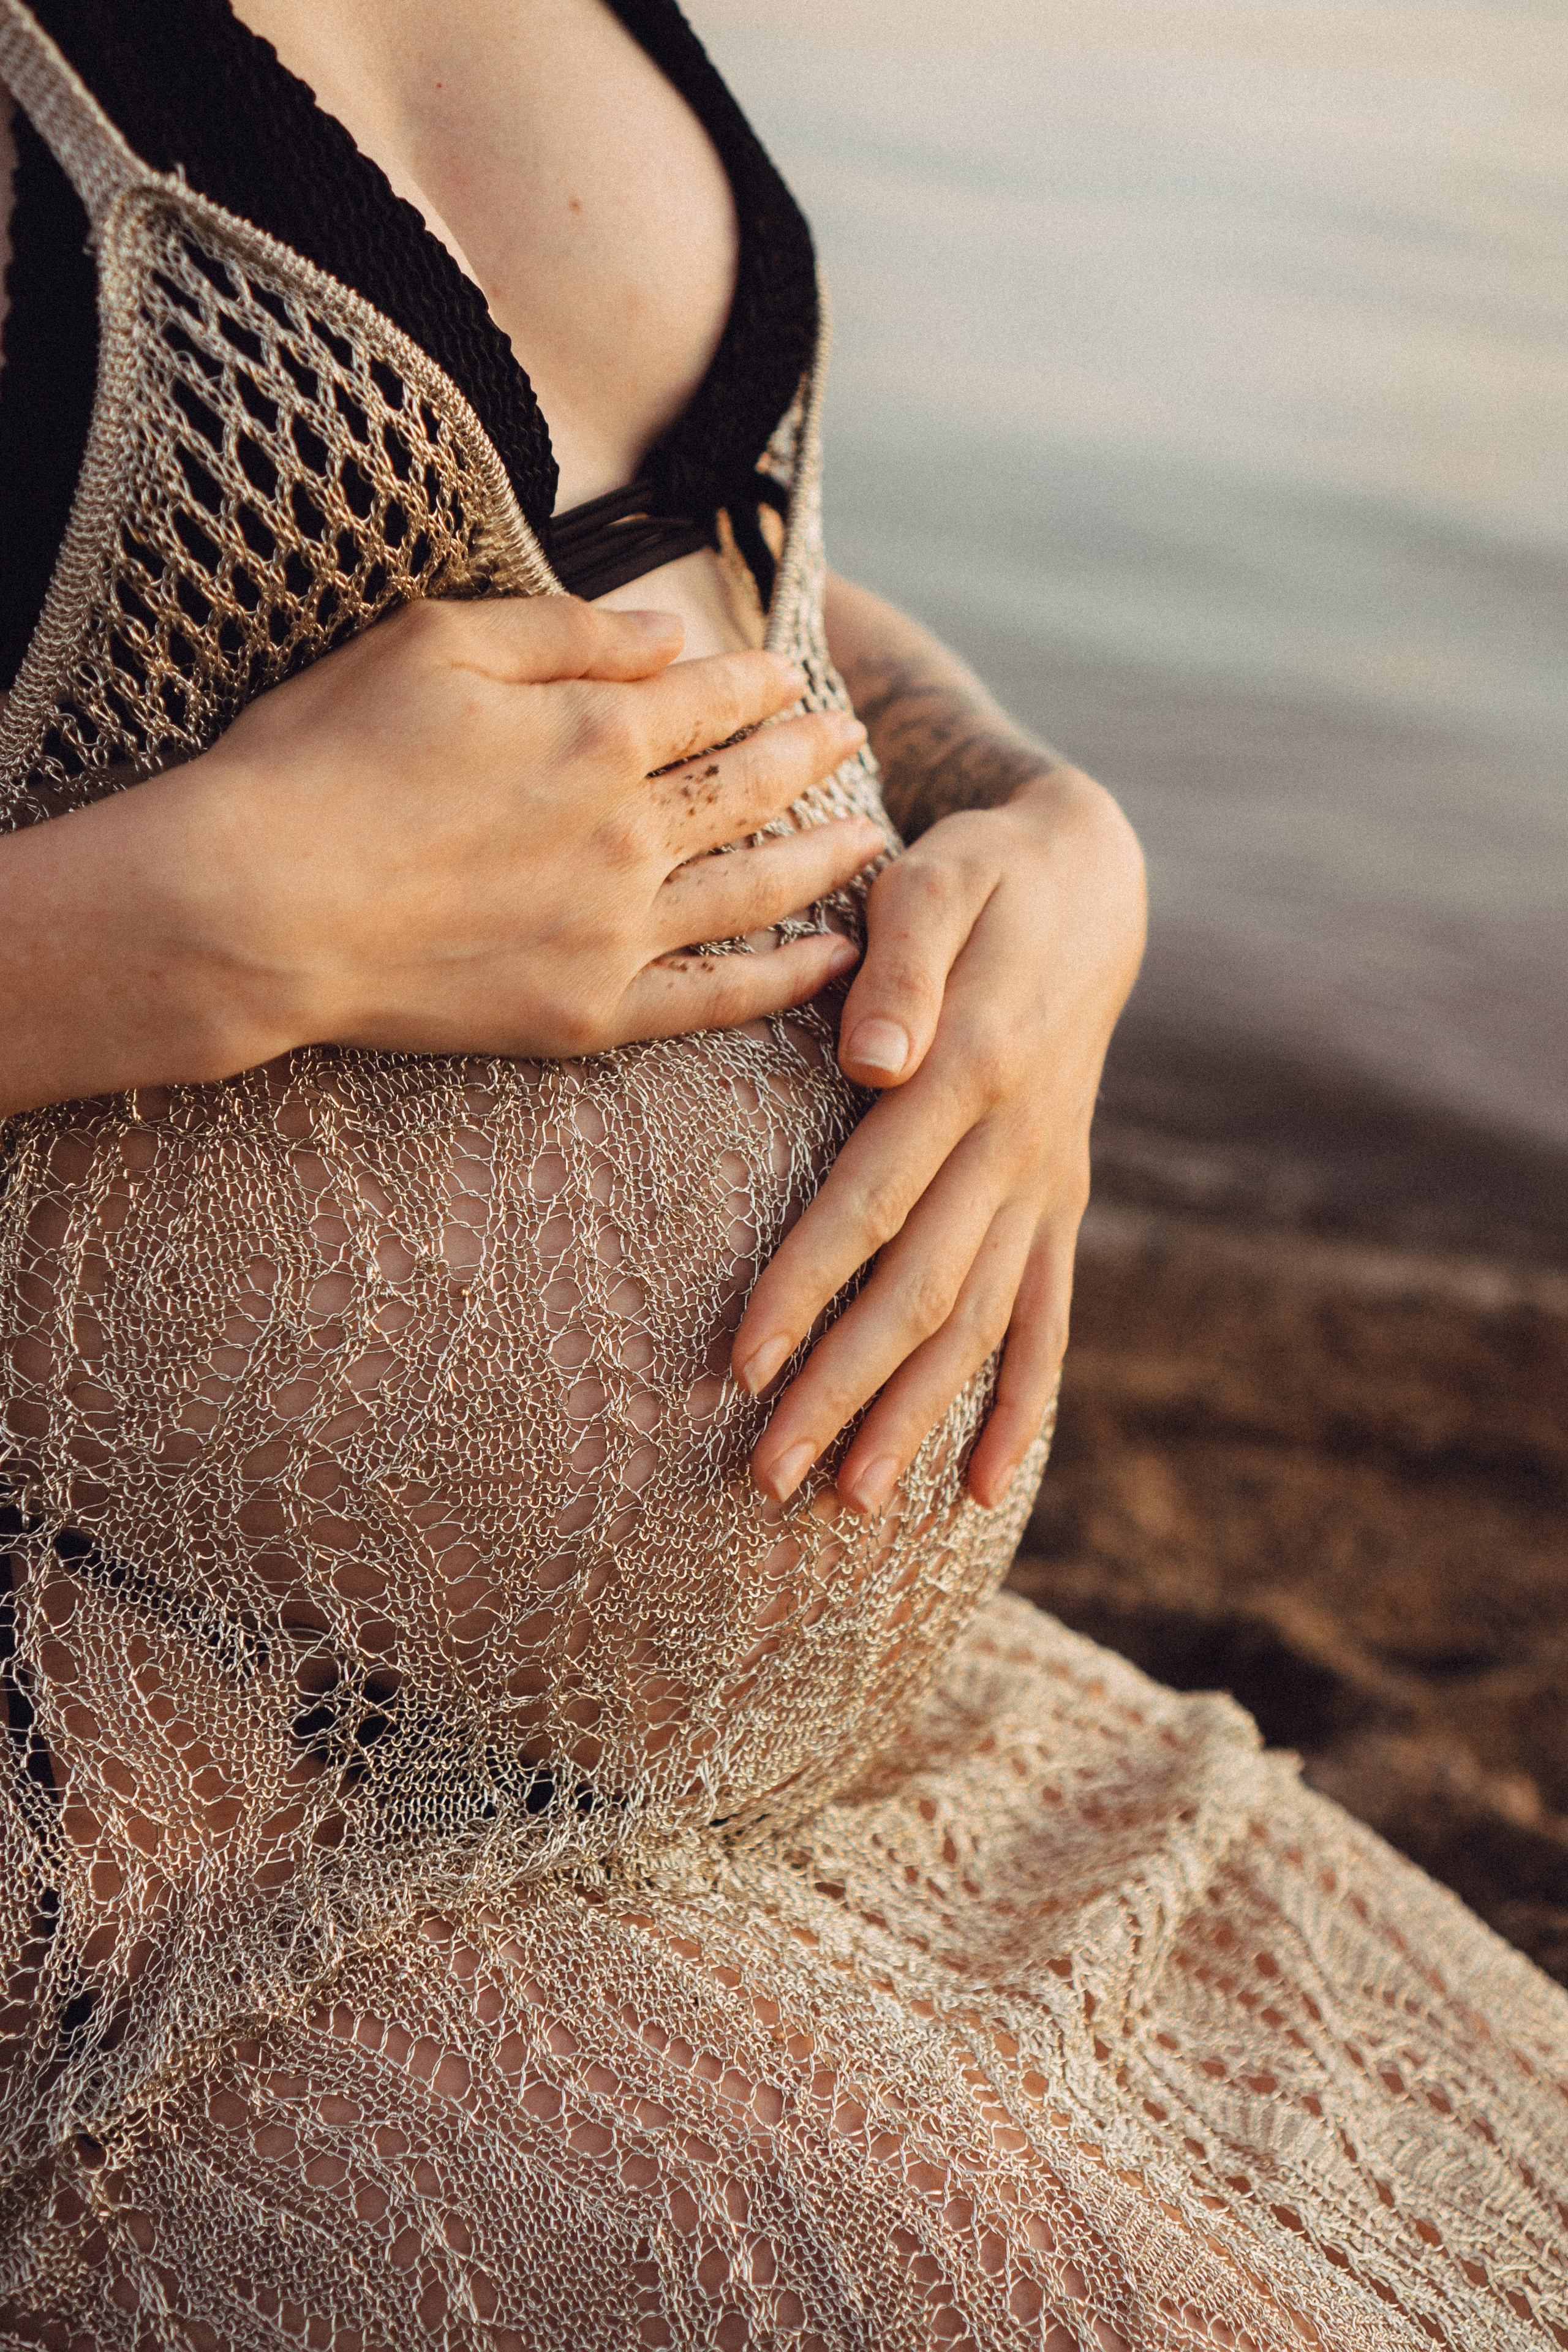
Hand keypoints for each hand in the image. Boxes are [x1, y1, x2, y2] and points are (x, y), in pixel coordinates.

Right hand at [0, 596, 876, 1111]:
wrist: (253, 908)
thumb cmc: (320, 761)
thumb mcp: (433, 644)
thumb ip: (566, 633)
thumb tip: (674, 635)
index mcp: (595, 733)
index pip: (711, 700)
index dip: (760, 682)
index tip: (792, 673)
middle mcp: (629, 832)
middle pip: (752, 788)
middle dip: (809, 753)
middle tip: (851, 735)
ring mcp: (616, 931)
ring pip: (754, 889)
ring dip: (822, 857)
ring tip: (870, 835)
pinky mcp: (588, 1012)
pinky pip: (713, 999)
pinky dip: (782, 980)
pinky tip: (831, 958)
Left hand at [732, 765, 1145, 1512]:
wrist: (1088, 884)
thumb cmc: (977, 878)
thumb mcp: (936, 882)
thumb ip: (902, 964)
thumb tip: (875, 1064)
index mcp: (969, 1070)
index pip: (872, 1199)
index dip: (806, 1285)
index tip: (740, 1364)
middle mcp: (1014, 1145)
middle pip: (921, 1288)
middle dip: (845, 1387)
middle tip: (769, 1477)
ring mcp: (1043, 1182)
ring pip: (980, 1322)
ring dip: (918, 1414)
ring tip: (851, 1502)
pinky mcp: (1058, 1202)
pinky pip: (1049, 1318)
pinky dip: (1022, 1403)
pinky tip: (985, 1487)